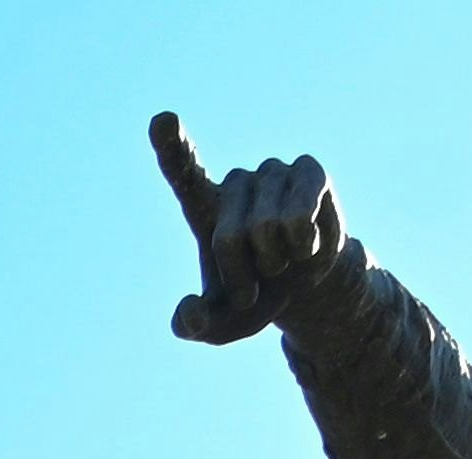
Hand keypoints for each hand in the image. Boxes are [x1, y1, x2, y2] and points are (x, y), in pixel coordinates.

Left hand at [152, 115, 341, 346]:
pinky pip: (299, 217)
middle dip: (244, 273)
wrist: (307, 289)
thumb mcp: (219, 326)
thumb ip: (193, 326)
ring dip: (277, 261)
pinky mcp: (310, 172)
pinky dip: (303, 246)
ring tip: (283, 257)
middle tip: (258, 276)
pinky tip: (307, 246)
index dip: (172, 146)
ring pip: (267, 228)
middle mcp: (236, 182)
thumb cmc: (255, 299)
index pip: (183, 172)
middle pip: (228, 236)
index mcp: (204, 207)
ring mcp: (274, 171)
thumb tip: (188, 312)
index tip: (161, 120)